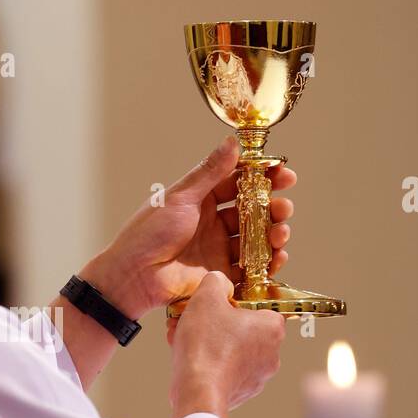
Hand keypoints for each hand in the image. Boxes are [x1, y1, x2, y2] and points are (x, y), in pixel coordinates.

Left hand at [80, 136, 295, 316]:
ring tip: (280, 232)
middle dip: (273, 208)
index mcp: (202, 199)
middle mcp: (213, 223)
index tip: (283, 173)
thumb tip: (233, 141)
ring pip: (256, 239)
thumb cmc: (149, 233)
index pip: (239, 183)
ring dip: (274, 234)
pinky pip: (252, 268)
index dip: (263, 177)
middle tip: (284, 207)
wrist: (134, 276)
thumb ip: (210, 172)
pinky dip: (268, 262)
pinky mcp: (221, 274)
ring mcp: (218, 248)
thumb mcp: (181, 197)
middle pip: (253, 212)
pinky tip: (277, 256)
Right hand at [168, 271, 285, 417]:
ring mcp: (257, 377)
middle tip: (196, 319)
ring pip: (232, 350)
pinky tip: (187, 358)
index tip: (218, 303)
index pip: (261, 306)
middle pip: (244, 329)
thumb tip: (218, 281)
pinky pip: (225, 370)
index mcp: (272, 328)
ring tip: (184, 338)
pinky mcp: (241, 393)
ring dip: (210, 342)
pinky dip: (209, 363)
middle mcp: (272, 354)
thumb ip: (215, 281)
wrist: (197, 391)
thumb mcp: (206, 297)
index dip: (236, 302)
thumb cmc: (207, 344)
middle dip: (218, 323)